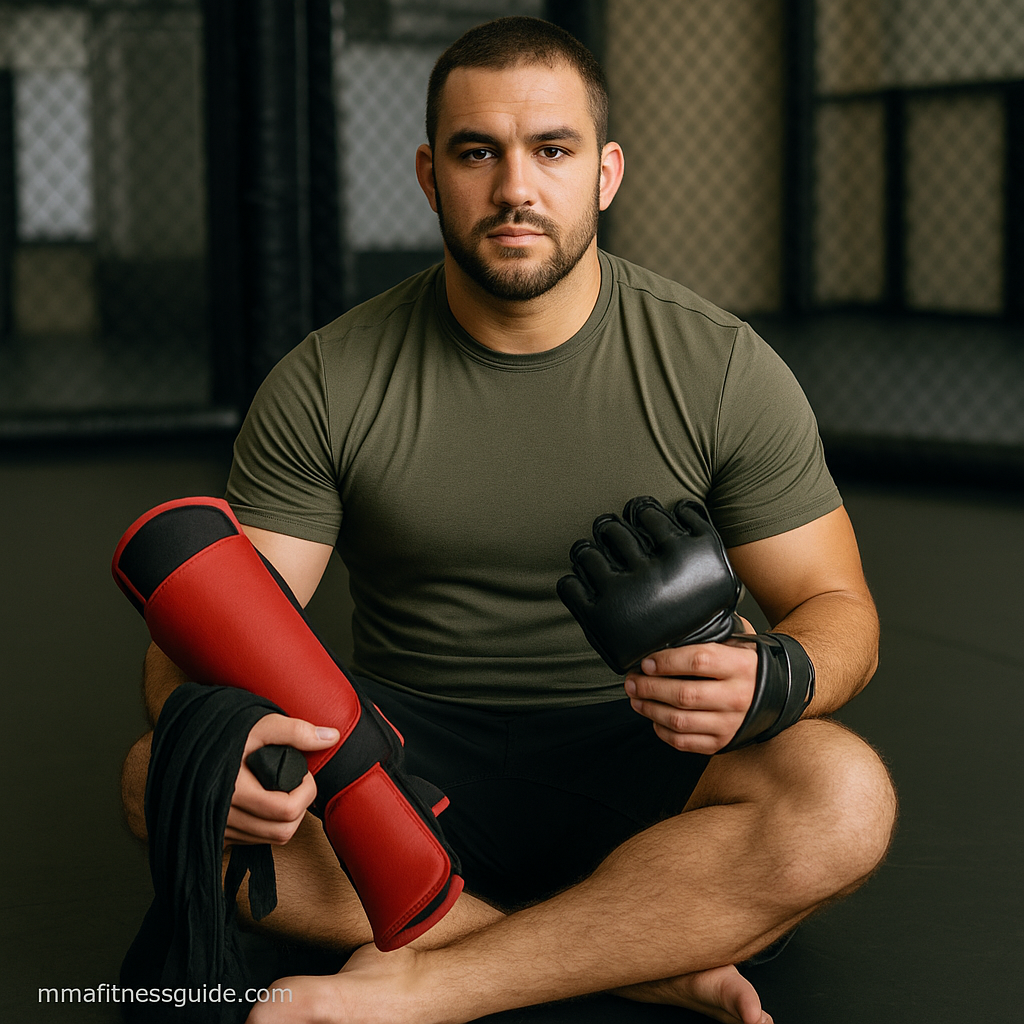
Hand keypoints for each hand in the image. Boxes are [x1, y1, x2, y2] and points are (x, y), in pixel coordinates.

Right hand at [224, 713, 338, 846]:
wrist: (187, 743)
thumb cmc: (222, 732)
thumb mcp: (259, 725)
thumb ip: (295, 731)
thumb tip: (332, 737)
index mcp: (234, 790)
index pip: (286, 810)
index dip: (306, 792)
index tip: (303, 773)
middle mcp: (224, 816)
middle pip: (282, 831)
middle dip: (300, 807)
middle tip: (296, 783)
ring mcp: (220, 828)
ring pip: (270, 839)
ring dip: (286, 819)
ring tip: (282, 790)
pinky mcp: (218, 833)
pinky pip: (253, 841)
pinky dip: (267, 826)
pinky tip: (266, 802)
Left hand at [624, 617, 757, 754]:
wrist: (782, 695)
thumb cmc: (749, 665)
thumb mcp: (738, 642)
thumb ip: (710, 637)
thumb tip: (670, 634)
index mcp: (740, 666)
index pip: (697, 661)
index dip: (666, 662)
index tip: (646, 662)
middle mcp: (736, 697)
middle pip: (683, 694)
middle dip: (649, 687)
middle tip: (632, 681)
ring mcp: (730, 723)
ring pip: (680, 721)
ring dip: (650, 709)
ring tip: (636, 698)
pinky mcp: (723, 742)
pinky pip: (685, 742)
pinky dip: (663, 732)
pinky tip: (653, 719)